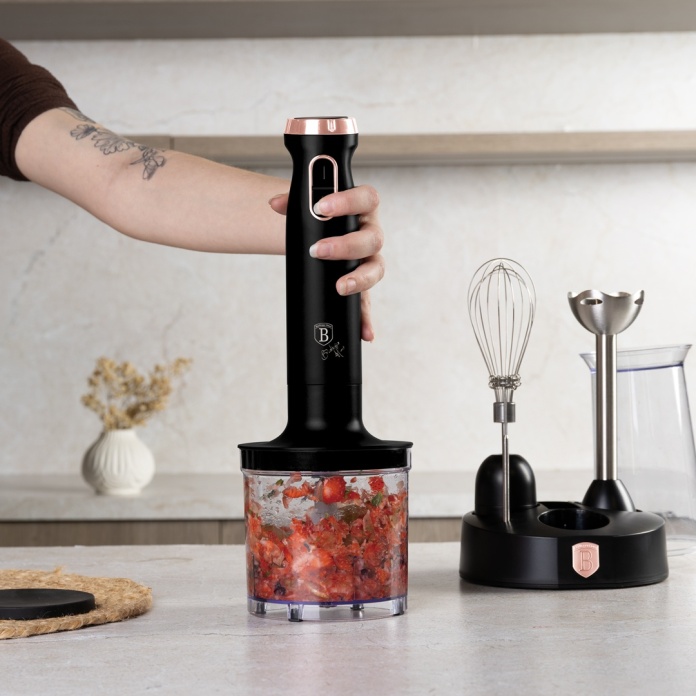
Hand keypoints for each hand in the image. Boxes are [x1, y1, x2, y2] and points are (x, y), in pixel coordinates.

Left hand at [269, 184, 384, 341]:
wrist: (322, 237)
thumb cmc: (321, 221)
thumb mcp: (309, 210)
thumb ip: (293, 203)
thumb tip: (275, 204)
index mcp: (363, 209)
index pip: (365, 198)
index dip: (347, 202)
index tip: (321, 208)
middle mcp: (371, 234)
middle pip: (372, 239)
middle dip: (346, 246)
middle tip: (318, 251)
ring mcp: (370, 261)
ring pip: (376, 269)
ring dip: (359, 280)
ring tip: (341, 287)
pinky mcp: (363, 286)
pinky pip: (368, 303)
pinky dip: (366, 319)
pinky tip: (365, 332)